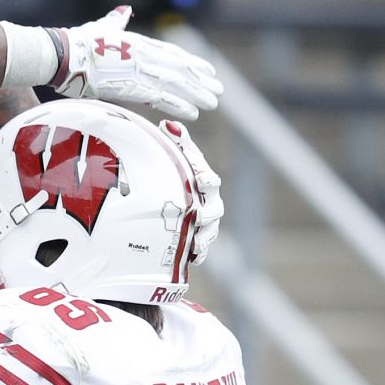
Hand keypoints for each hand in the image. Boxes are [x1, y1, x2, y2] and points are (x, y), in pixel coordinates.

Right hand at [52, 6, 222, 122]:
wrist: (65, 53)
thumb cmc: (79, 42)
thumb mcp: (102, 28)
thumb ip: (115, 22)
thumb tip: (122, 11)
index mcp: (139, 43)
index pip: (172, 53)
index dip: (191, 62)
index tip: (207, 70)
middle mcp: (145, 55)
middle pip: (179, 68)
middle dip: (200, 79)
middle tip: (218, 89)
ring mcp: (140, 70)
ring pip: (176, 83)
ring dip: (196, 93)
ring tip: (213, 102)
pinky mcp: (132, 86)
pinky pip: (161, 97)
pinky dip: (179, 104)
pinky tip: (194, 112)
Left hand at [158, 118, 223, 262]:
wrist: (173, 203)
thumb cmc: (179, 176)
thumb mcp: (178, 158)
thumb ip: (178, 143)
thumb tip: (169, 124)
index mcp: (206, 183)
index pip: (211, 180)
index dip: (207, 179)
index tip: (201, 180)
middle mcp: (211, 204)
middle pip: (215, 210)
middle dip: (207, 214)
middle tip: (198, 216)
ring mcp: (207, 225)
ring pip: (210, 232)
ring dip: (204, 238)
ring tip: (195, 244)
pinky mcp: (199, 243)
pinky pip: (203, 252)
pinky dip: (199, 255)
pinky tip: (193, 259)